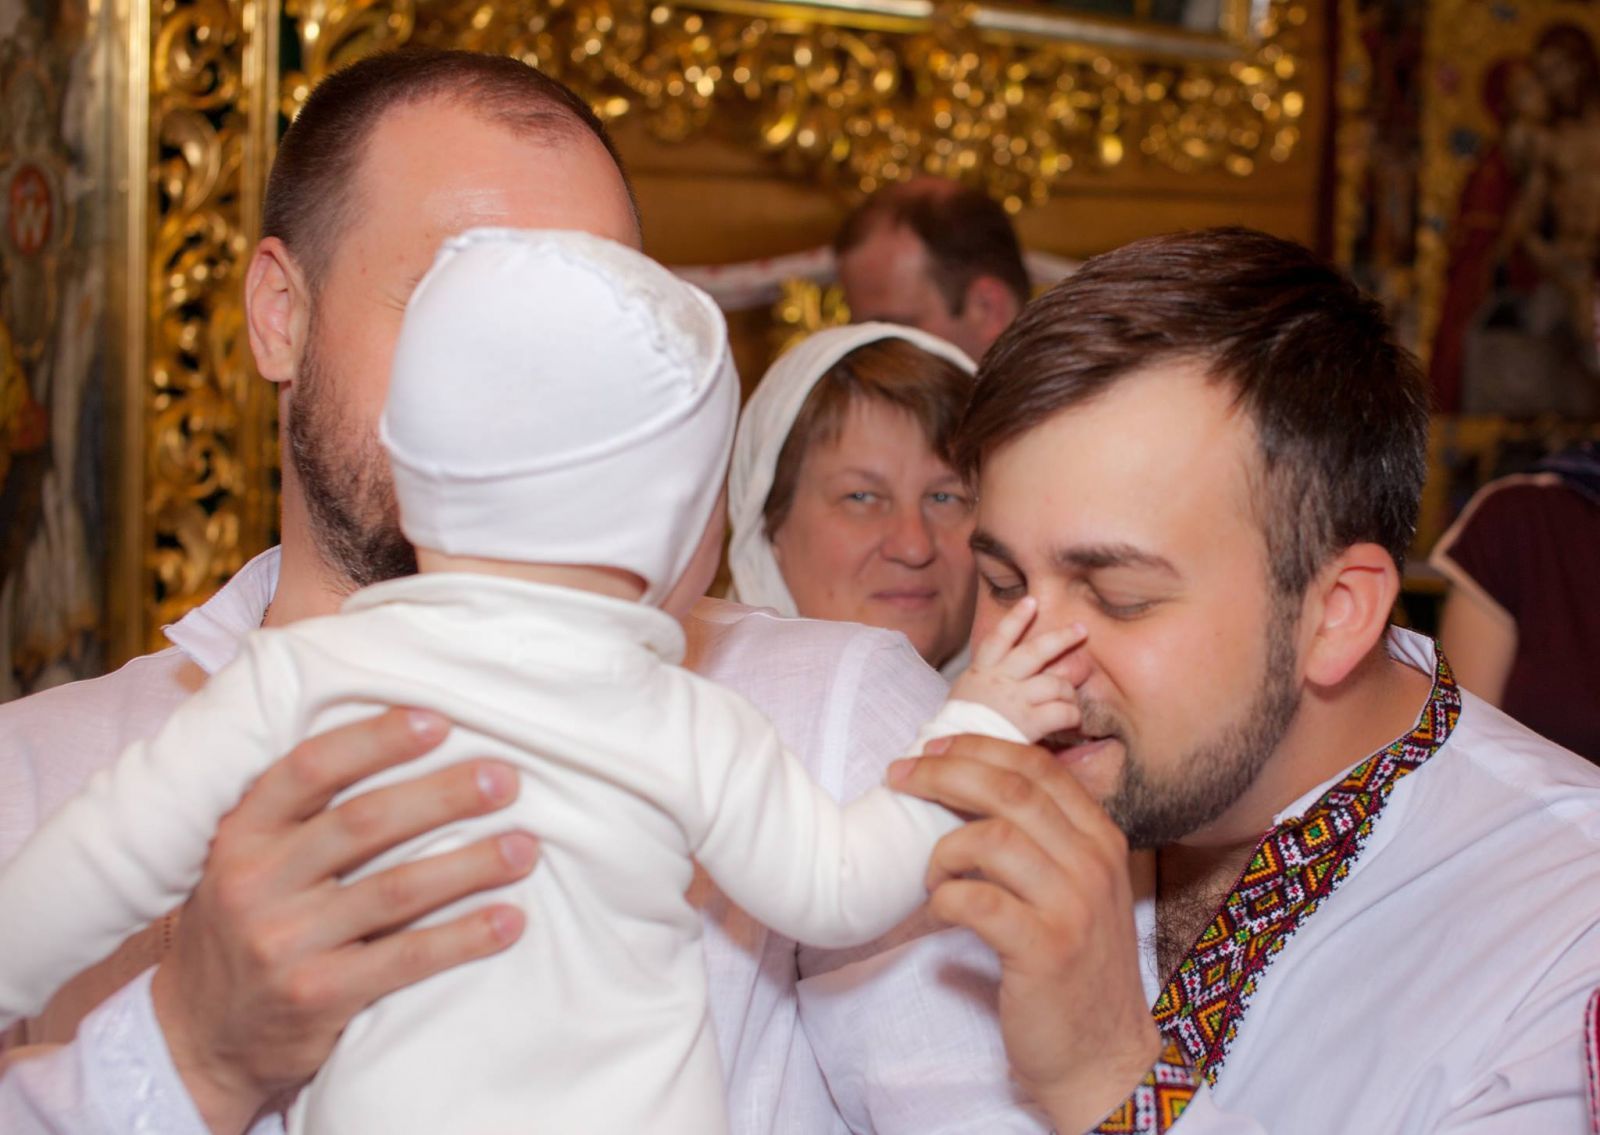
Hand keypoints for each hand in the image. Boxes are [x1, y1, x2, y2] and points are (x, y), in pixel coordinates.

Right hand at [150, 708, 537, 1134]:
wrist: (195, 1038)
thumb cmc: (243, 926)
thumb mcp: (247, 860)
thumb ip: (303, 814)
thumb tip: (408, 746)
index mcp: (242, 835)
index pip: (311, 768)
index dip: (376, 740)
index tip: (438, 722)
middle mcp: (256, 883)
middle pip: (365, 822)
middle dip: (444, 796)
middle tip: (507, 780)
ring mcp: (284, 943)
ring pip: (395, 890)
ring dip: (471, 865)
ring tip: (525, 848)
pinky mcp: (316, 998)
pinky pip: (405, 959)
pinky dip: (464, 938)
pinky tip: (510, 921)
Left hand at [887, 733, 1159, 1131]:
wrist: (1102, 1055)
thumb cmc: (1074, 966)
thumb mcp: (1076, 888)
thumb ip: (1043, 840)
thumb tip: (971, 785)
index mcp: (1100, 838)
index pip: (1037, 767)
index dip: (978, 749)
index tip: (932, 750)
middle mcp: (1094, 862)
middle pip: (1011, 790)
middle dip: (945, 774)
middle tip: (900, 777)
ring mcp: (1073, 905)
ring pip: (992, 838)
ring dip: (942, 849)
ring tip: (932, 875)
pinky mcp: (1046, 949)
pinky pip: (977, 901)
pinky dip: (946, 899)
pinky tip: (942, 910)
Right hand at [950, 597, 1084, 741]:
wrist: (954, 756)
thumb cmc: (960, 730)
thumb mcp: (966, 695)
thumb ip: (989, 681)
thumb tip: (1016, 672)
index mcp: (981, 672)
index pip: (999, 637)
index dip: (1016, 618)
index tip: (1031, 601)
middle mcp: (999, 680)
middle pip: (1035, 651)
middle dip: (1061, 638)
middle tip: (1081, 629)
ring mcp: (1015, 700)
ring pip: (1055, 682)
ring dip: (1067, 690)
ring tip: (1069, 697)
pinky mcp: (1029, 722)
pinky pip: (1062, 711)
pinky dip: (1071, 715)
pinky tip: (1071, 720)